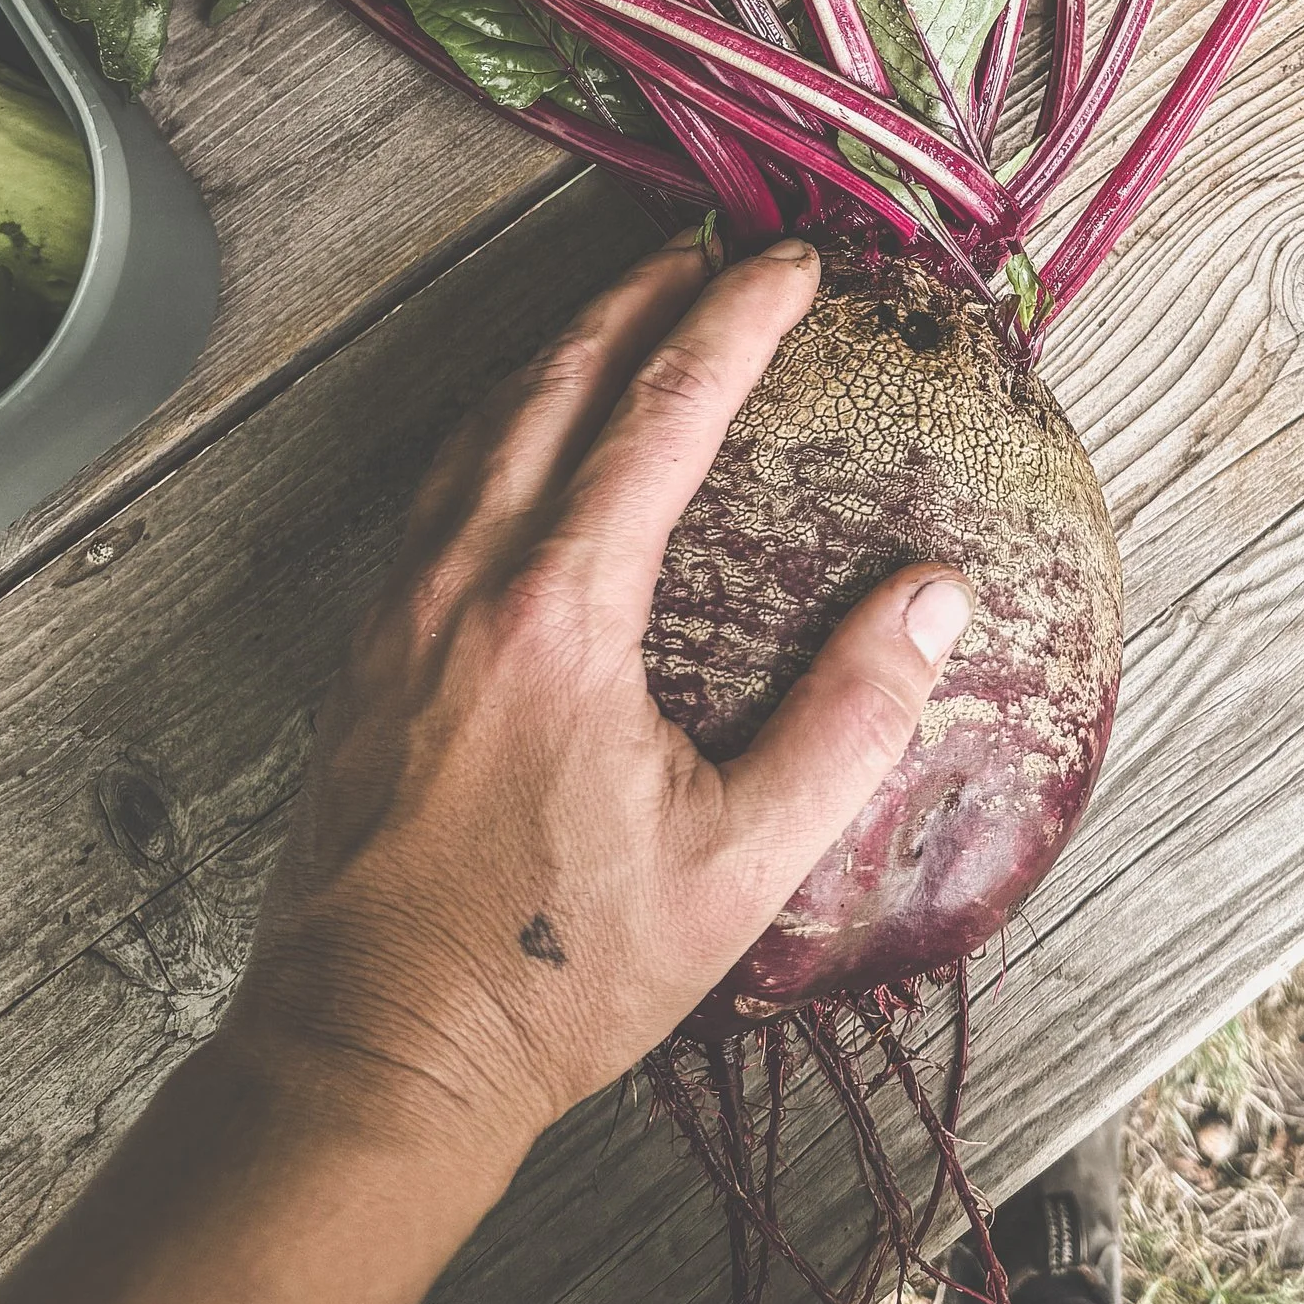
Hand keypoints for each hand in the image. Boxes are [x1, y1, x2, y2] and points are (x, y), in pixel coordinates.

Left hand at [218, 234, 972, 1215]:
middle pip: (557, 381)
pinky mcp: (368, 651)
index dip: (735, 322)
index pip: (663, 409)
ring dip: (563, 348)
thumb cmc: (556, 973)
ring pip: (484, 425)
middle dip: (640, 297)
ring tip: (627, 309)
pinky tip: (525, 437)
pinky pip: (440, 485)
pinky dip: (501, 420)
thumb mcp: (739, 864)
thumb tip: (934, 599)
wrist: (373, 1052)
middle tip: (711, 251)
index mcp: (562, 608)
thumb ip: (849, 722)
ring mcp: (402, 609)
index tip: (792, 268)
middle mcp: (468, 579)